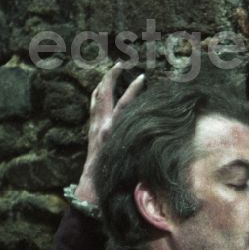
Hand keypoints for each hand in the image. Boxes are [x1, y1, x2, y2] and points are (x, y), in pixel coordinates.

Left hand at [75, 63, 144, 203]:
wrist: (93, 185)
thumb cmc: (115, 172)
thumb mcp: (129, 155)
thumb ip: (140, 139)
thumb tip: (157, 129)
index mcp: (113, 129)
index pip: (126, 103)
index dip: (134, 88)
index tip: (142, 77)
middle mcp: (102, 124)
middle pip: (104, 93)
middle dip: (110, 76)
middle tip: (119, 64)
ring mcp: (95, 126)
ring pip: (95, 98)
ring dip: (102, 84)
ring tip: (109, 73)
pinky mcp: (91, 130)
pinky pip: (93, 107)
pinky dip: (97, 96)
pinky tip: (101, 92)